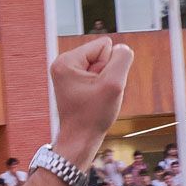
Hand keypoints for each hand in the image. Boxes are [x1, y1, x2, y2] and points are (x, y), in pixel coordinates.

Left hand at [49, 37, 134, 165]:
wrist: (80, 139)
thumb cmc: (92, 116)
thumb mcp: (113, 84)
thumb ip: (122, 58)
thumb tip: (122, 48)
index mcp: (66, 61)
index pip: (104, 45)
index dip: (109, 66)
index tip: (98, 87)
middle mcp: (63, 63)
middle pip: (102, 54)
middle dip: (107, 74)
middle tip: (97, 94)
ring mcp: (67, 73)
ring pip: (102, 65)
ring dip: (105, 81)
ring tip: (95, 98)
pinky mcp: (73, 81)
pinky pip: (98, 75)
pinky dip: (100, 87)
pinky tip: (93, 99)